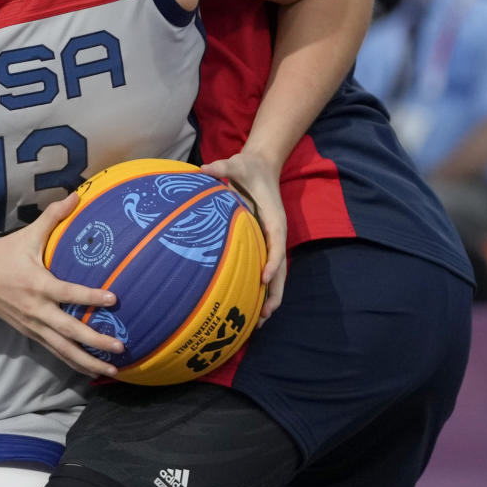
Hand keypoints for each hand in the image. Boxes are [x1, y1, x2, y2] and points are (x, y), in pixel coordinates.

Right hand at [0, 193, 123, 376]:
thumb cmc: (2, 255)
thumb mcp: (27, 235)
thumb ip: (53, 217)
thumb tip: (76, 195)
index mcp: (37, 284)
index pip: (68, 294)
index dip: (90, 297)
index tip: (114, 299)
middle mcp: (36, 310)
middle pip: (69, 332)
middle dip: (95, 342)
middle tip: (120, 347)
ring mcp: (32, 326)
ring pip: (63, 349)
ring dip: (87, 362)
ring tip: (112, 371)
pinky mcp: (30, 334)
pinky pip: (55, 351)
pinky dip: (73, 362)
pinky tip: (90, 370)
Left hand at [199, 150, 287, 319]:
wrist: (261, 166)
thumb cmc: (248, 167)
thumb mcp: (236, 163)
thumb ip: (223, 167)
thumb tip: (205, 168)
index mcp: (274, 218)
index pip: (277, 243)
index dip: (272, 262)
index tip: (263, 279)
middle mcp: (275, 234)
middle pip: (281, 269)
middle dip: (274, 294)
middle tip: (262, 316)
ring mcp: (270, 241)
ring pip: (276, 275)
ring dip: (269, 298)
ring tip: (257, 323)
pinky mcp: (263, 244)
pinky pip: (265, 269)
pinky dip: (260, 289)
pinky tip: (247, 305)